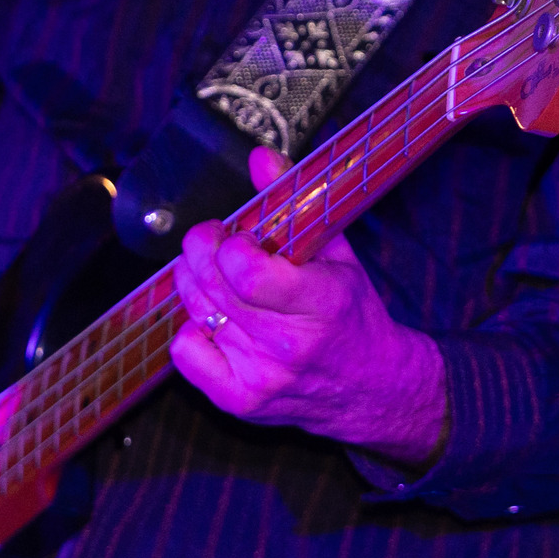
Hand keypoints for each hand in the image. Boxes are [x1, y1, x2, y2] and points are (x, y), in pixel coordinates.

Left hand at [167, 180, 448, 473]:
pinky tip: (216, 319)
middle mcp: (289, 345)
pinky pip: (185, 352)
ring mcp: (261, 377)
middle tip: (213, 239)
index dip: (229, 245)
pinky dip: (191, 328)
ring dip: (195, 281)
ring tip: (216, 274)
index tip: (238, 235)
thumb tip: (259, 156)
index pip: (247, 274)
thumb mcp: (339, 253)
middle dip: (202, 249)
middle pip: (213, 286)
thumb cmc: (353, 315)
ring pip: (196, 311)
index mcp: (321, 303)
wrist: (373, 389)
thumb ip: (296, 201)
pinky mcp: (240, 400)